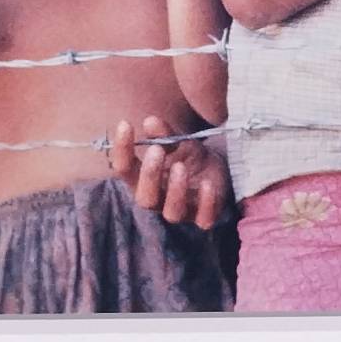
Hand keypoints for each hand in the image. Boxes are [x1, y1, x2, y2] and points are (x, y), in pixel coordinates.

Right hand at [109, 116, 228, 229]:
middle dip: (149, 175)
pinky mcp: (204, 217)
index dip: (122, 149)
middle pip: (145, 198)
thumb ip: (163, 133)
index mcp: (143, 181)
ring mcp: (181, 210)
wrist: (218, 168)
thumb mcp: (176, 141)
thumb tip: (150, 121)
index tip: (126, 124)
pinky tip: (208, 184)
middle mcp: (159, 199)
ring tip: (180, 166)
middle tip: (156, 150)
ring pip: (172, 212)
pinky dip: (206, 203)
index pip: (124, 170)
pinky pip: (203, 219)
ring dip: (175, 189)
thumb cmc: (188, 157)